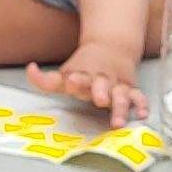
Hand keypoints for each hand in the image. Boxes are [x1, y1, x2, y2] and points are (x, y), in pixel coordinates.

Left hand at [26, 39, 149, 125]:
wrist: (112, 49)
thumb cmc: (85, 69)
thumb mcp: (65, 72)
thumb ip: (46, 79)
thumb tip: (30, 69)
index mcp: (85, 74)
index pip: (80, 76)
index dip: (76, 79)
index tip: (72, 81)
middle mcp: (102, 80)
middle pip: (102, 84)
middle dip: (100, 91)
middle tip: (99, 99)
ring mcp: (118, 86)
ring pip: (121, 95)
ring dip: (120, 107)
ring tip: (118, 122)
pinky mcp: (131, 90)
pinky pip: (139, 97)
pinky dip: (142, 105)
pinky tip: (142, 114)